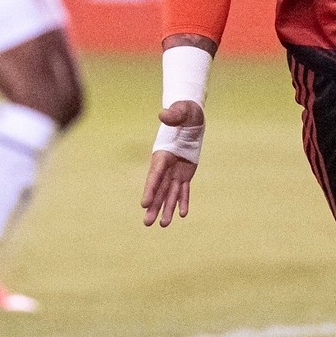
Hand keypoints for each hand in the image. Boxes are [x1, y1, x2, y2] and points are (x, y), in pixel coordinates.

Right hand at [141, 100, 203, 226]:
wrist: (191, 115)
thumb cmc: (186, 111)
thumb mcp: (183, 111)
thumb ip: (173, 114)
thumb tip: (163, 115)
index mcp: (163, 153)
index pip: (155, 174)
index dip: (150, 189)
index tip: (144, 204)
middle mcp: (166, 164)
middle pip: (158, 189)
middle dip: (153, 206)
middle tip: (146, 223)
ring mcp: (175, 170)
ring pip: (169, 193)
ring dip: (166, 209)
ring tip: (162, 225)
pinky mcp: (184, 173)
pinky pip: (183, 190)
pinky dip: (182, 201)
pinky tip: (181, 215)